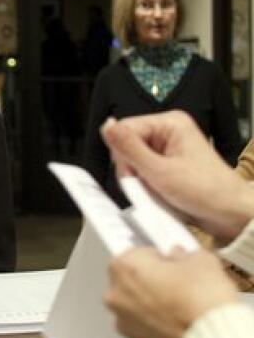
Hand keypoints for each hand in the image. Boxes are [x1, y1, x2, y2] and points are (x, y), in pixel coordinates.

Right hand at [101, 111, 253, 240]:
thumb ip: (129, 148)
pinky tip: (158, 194)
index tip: (134, 174)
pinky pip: (143, 173)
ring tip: (157, 192)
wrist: (230, 214)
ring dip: (139, 181)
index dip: (123, 154)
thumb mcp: (160, 171)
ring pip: (133, 163)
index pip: (125, 130)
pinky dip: (146, 187)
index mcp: (169, 123)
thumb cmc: (206, 191)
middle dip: (132, 170)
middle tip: (148, 186)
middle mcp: (168, 133)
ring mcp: (168, 150)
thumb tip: (107, 125)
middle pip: (127, 147)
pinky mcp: (167, 166)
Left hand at [105, 247, 237, 337]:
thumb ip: (182, 255)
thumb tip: (179, 257)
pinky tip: (178, 326)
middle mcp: (116, 296)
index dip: (156, 258)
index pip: (135, 255)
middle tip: (178, 286)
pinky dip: (158, 330)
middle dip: (151, 283)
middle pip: (130, 284)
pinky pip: (145, 332)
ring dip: (151, 308)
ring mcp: (125, 324)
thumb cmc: (202, 296)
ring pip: (134, 310)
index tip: (170, 263)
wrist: (214, 336)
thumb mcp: (200, 259)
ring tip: (181, 308)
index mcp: (124, 268)